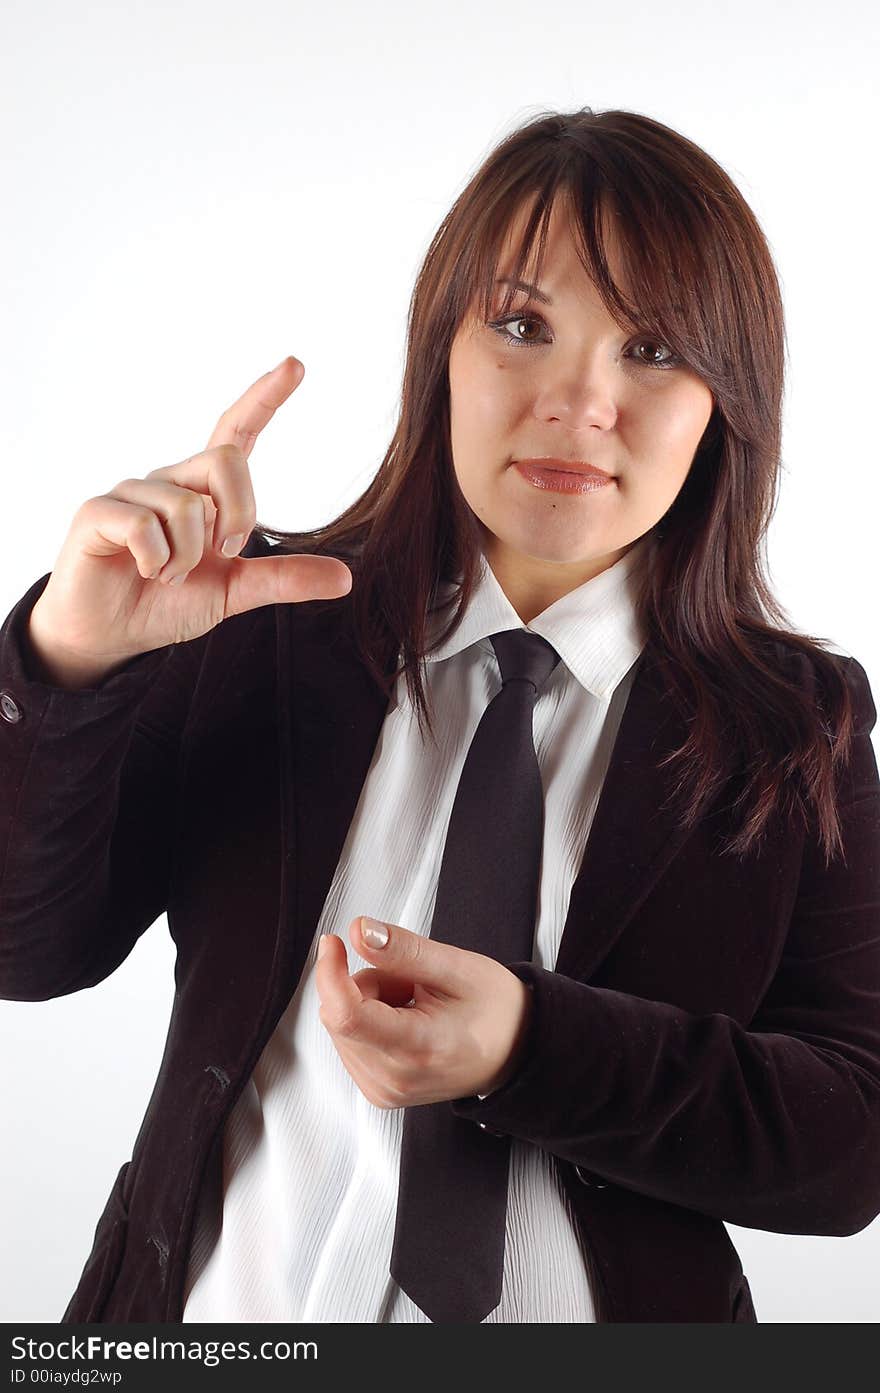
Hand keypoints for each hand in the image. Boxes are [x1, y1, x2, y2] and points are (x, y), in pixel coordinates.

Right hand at [27, 356, 352, 686]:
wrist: (111, 635)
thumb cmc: (166, 603)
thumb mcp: (235, 592)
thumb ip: (284, 580)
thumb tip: (346, 578)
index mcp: (204, 492)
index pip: (237, 432)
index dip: (265, 397)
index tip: (296, 365)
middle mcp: (169, 480)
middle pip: (226, 460)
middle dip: (240, 515)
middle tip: (225, 555)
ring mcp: (132, 493)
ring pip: (186, 505)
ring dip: (187, 557)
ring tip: (167, 576)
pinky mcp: (98, 512)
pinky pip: (143, 525)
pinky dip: (156, 560)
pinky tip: (145, 572)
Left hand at [315, 916, 533, 1106]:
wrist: (517, 1050)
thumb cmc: (496, 1011)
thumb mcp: (456, 967)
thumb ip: (403, 949)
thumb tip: (360, 931)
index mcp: (417, 1048)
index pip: (346, 1015)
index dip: (330, 973)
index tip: (334, 942)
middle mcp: (394, 1079)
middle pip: (340, 1013)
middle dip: (367, 983)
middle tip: (413, 981)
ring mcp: (384, 1090)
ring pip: (341, 1025)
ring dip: (369, 1002)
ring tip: (416, 1002)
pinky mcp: (378, 1091)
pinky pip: (349, 1041)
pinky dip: (370, 1020)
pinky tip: (407, 1019)